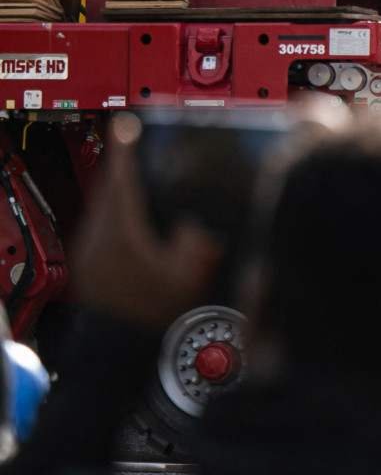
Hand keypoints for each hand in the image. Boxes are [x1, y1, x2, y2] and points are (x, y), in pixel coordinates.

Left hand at [73, 125, 223, 330]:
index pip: (121, 179)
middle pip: (108, 188)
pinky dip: (115, 211)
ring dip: (118, 189)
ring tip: (136, 177)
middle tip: (135, 144)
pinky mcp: (88, 266)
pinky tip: (132, 218)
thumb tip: (198, 222)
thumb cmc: (150, 317)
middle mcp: (97, 238)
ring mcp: (89, 252)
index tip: (127, 124)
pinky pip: (100, 225)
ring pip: (102, 206)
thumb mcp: (188, 278)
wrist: (116, 349)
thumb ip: (197, 244)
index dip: (125, 150)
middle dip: (122, 165)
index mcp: (120, 233)